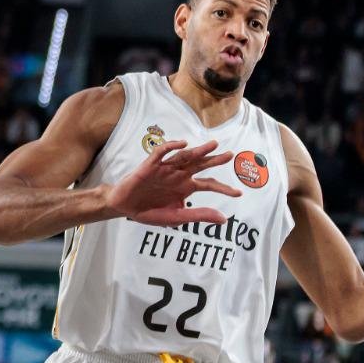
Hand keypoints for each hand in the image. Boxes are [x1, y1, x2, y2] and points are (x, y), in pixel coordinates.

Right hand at [102, 139, 240, 226]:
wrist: (125, 207)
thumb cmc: (150, 211)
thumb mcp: (177, 217)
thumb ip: (199, 215)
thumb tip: (224, 219)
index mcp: (186, 187)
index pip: (208, 184)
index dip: (224, 188)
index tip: (239, 194)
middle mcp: (178, 175)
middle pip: (200, 165)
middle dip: (215, 159)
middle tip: (229, 155)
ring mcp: (165, 169)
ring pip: (184, 157)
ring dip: (198, 151)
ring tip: (212, 145)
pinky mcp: (150, 165)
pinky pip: (161, 152)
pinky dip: (171, 146)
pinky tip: (182, 143)